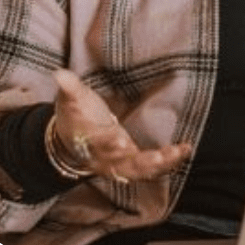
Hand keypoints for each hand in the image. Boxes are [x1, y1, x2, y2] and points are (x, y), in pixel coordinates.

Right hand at [51, 69, 190, 181]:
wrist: (72, 144)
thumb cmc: (75, 118)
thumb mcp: (70, 101)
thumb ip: (69, 88)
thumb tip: (59, 73)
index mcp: (88, 141)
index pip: (97, 144)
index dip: (107, 143)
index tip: (119, 140)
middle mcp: (104, 158)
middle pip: (121, 165)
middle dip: (140, 162)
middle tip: (158, 157)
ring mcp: (120, 164)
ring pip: (140, 171)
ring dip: (160, 165)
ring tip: (178, 153)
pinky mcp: (133, 163)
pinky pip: (152, 168)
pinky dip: (169, 162)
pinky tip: (185, 150)